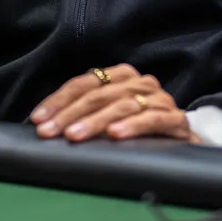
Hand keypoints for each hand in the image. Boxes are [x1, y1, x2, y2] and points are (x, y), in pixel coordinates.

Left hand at [30, 64, 197, 143]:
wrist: (182, 144)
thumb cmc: (139, 130)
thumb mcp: (108, 119)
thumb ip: (84, 116)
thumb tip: (46, 125)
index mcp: (121, 76)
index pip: (84, 83)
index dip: (59, 100)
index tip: (39, 119)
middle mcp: (140, 83)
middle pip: (100, 94)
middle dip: (70, 114)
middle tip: (50, 132)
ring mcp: (159, 99)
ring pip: (122, 105)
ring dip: (95, 121)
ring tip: (75, 135)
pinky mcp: (176, 119)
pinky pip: (152, 118)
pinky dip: (132, 126)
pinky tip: (115, 135)